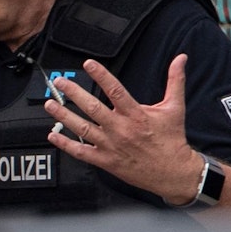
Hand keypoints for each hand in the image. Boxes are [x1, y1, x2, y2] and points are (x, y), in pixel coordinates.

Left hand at [43, 55, 204, 204]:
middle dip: (73, 93)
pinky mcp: (106, 161)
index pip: (116, 91)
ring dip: (64, 116)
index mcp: (136, 115)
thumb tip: (180, 59)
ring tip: (50, 104)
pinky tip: (53, 135)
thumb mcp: (175, 108)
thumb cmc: (172, 139)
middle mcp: (121, 129)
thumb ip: (175, 81)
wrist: (174, 172)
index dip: (101, 76)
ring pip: (82, 129)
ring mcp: (111, 145)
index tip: (88, 64)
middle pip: (93, 108)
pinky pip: (81, 152)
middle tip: (59, 82)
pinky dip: (65, 144)